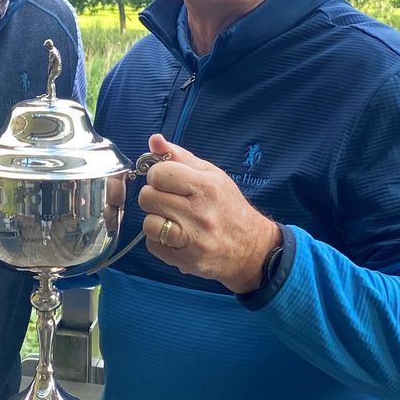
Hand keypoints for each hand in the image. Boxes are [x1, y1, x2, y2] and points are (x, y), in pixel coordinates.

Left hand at [139, 134, 281, 293]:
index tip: (168, 181)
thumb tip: (154, 140)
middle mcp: (199, 213)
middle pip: (147, 197)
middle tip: (171, 201)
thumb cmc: (229, 207)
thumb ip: (180, 156)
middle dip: (155, 197)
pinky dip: (159, 240)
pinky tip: (175, 236)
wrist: (251, 248)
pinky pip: (152, 245)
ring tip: (172, 219)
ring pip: (148, 222)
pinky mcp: (184, 260)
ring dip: (156, 220)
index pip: (158, 174)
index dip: (158, 176)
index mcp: (206, 186)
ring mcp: (191, 239)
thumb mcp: (212, 175)